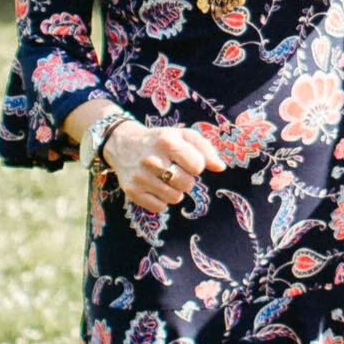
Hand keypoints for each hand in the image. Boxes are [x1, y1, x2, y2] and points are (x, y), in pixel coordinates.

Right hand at [100, 120, 226, 212]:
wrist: (123, 143)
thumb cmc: (161, 140)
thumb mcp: (183, 135)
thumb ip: (206, 149)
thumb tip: (221, 168)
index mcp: (167, 141)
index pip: (198, 166)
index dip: (196, 165)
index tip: (187, 161)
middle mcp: (152, 159)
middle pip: (187, 185)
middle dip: (186, 180)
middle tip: (175, 170)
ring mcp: (140, 176)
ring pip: (174, 198)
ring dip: (175, 191)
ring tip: (165, 179)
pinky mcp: (132, 191)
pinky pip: (159, 207)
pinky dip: (161, 200)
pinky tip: (155, 187)